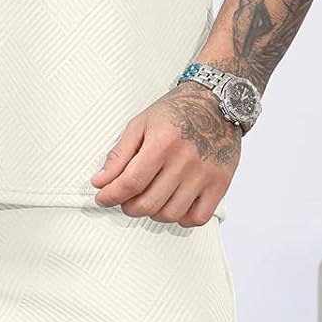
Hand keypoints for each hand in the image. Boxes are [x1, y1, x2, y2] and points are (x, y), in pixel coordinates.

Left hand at [90, 82, 241, 224]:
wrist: (215, 103)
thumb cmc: (179, 111)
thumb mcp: (140, 125)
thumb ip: (119, 155)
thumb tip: (102, 181)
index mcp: (163, 143)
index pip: (131, 182)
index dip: (111, 195)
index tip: (104, 198)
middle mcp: (185, 160)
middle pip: (148, 203)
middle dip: (128, 206)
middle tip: (126, 198)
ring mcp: (204, 174)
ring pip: (170, 214)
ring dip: (154, 213)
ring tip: (151, 198)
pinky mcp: (220, 183)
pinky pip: (198, 217)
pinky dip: (182, 218)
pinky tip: (175, 203)